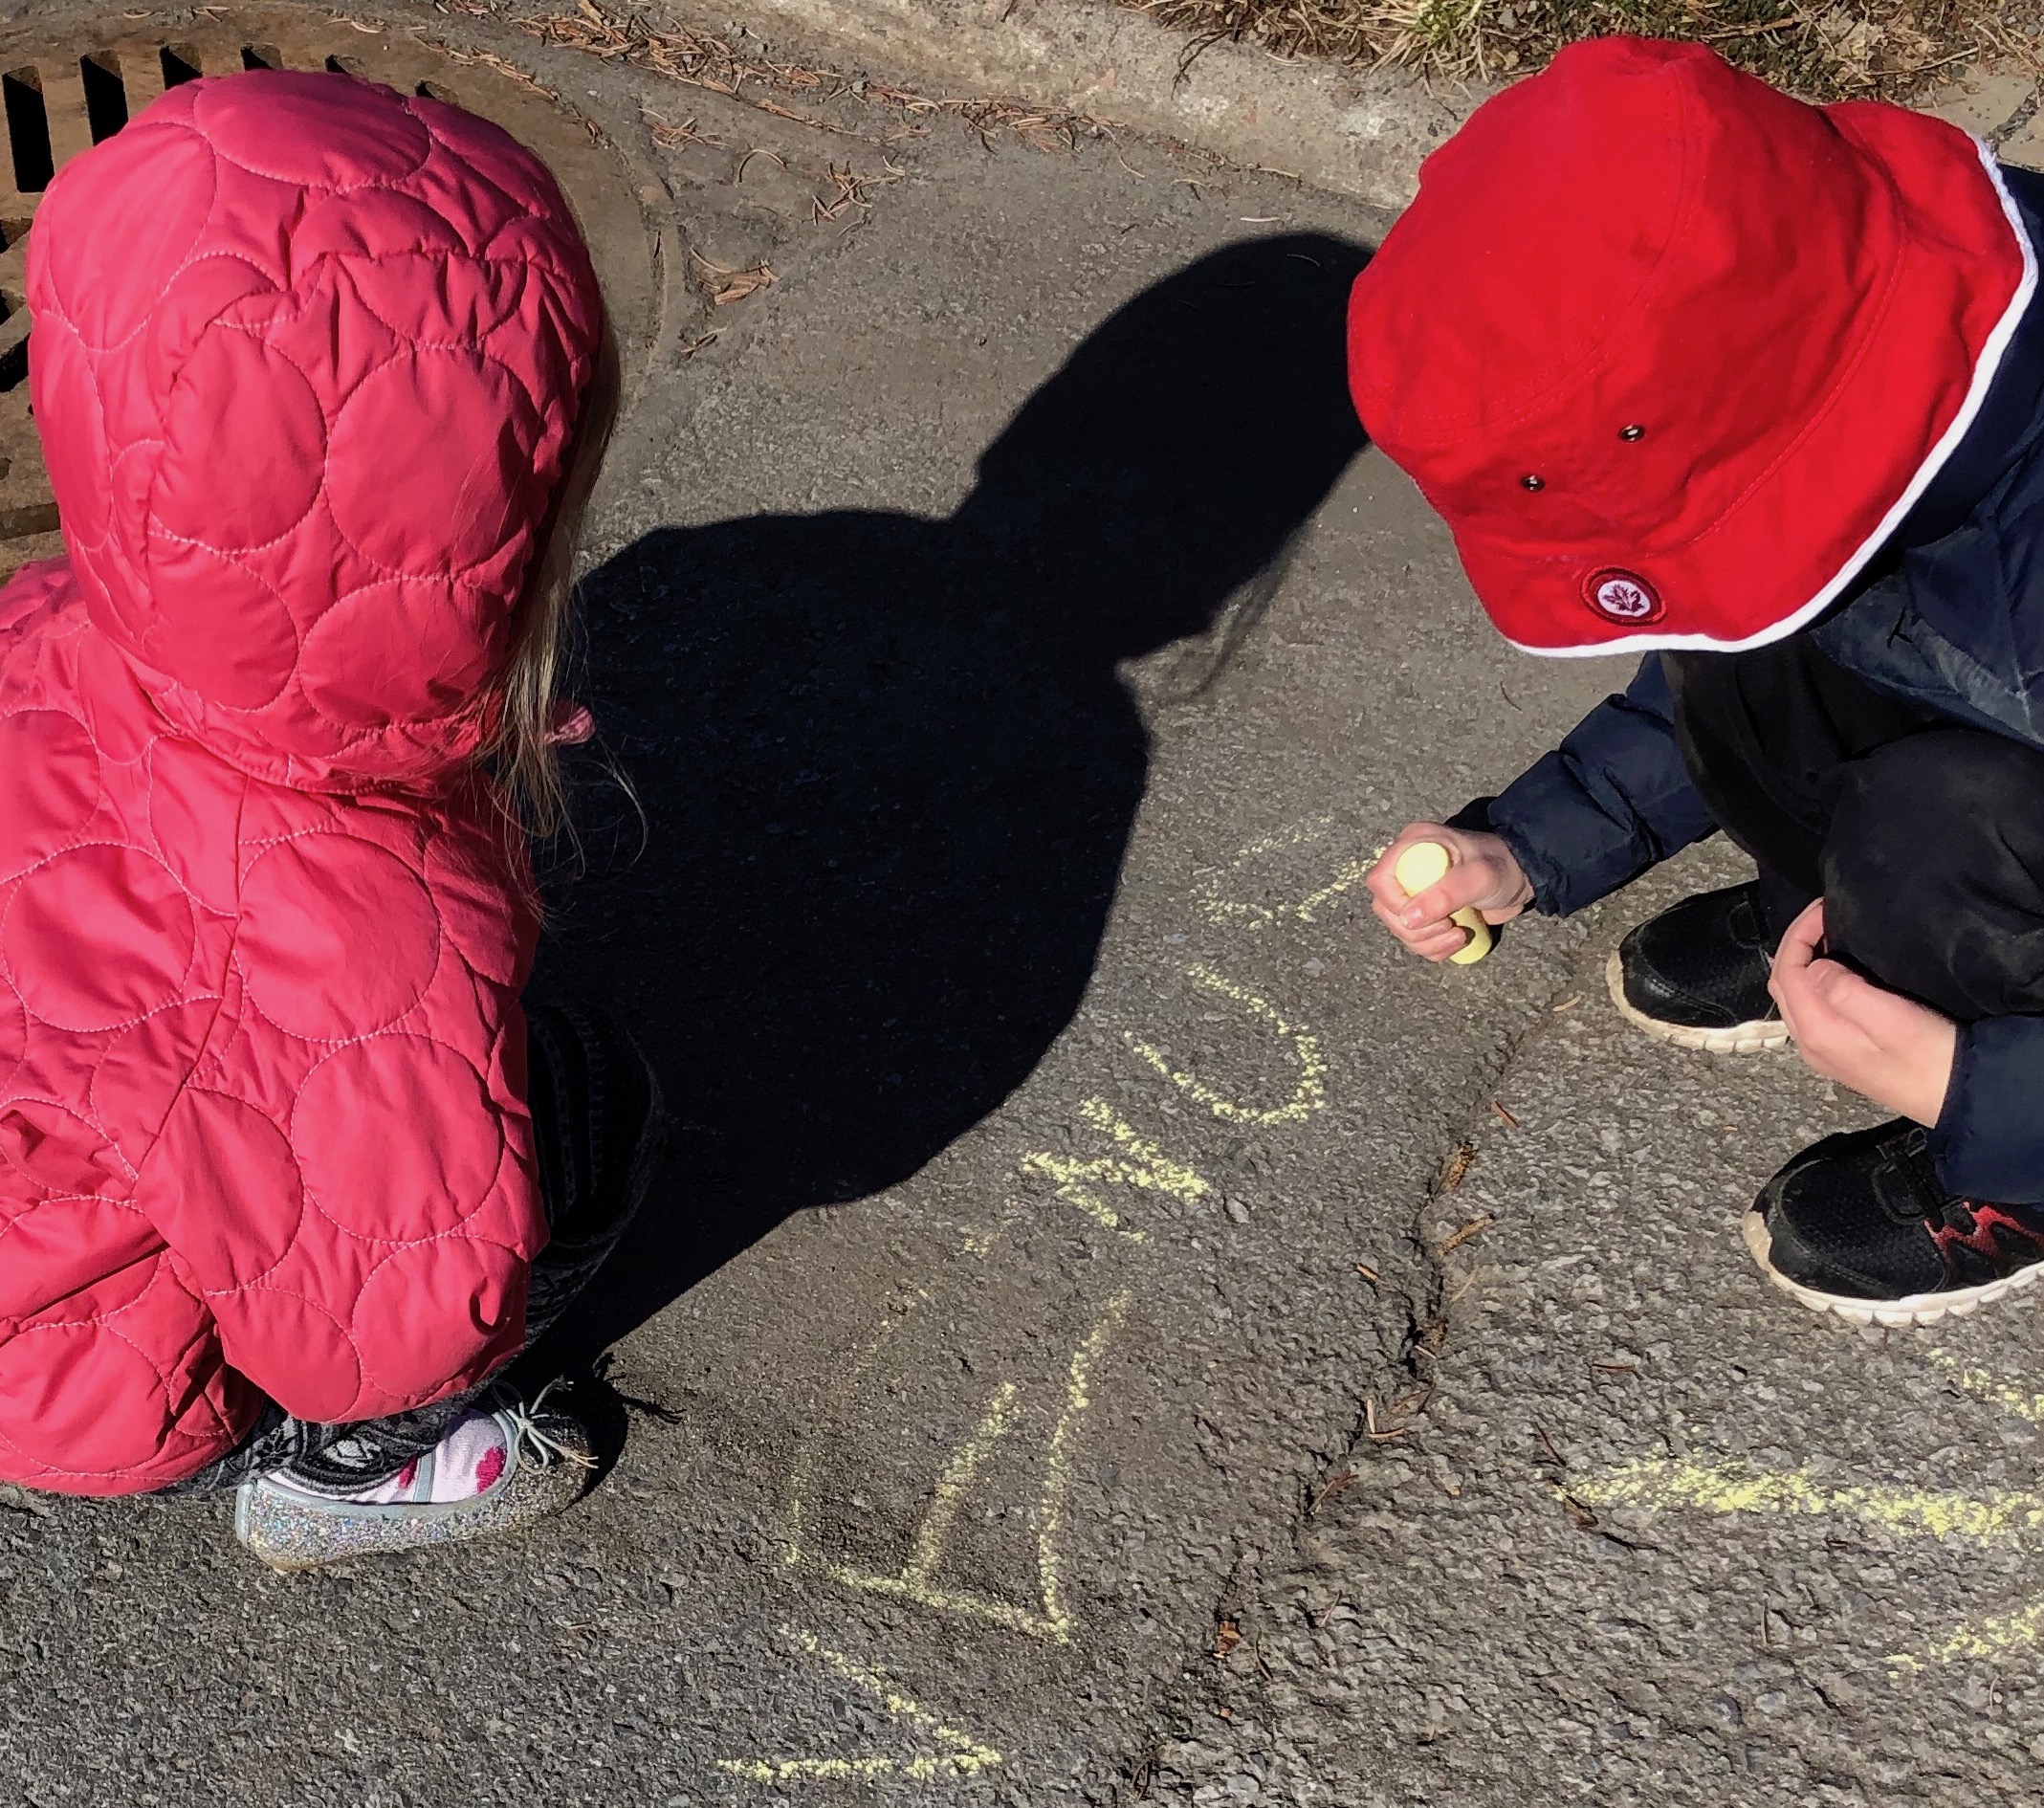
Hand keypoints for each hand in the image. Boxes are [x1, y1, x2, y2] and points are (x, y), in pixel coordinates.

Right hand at [1367, 823, 1533, 962]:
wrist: (1523, 877)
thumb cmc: (1502, 866)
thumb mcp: (1478, 877)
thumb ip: (1444, 895)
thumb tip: (1409, 920)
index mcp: (1414, 846)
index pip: (1380, 880)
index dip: (1396, 904)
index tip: (1425, 917)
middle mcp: (1407, 867)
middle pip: (1387, 909)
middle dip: (1416, 929)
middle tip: (1449, 928)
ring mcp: (1416, 891)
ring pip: (1400, 928)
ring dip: (1426, 942)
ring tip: (1458, 936)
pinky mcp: (1426, 911)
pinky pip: (1415, 938)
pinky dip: (1433, 948)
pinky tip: (1457, 941)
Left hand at [1768, 899, 1956, 1126]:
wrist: (1959, 1099)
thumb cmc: (1931, 1060)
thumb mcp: (1891, 1019)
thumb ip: (1844, 991)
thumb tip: (1814, 966)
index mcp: (1817, 1031)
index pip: (1786, 971)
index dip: (1798, 934)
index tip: (1823, 909)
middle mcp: (1811, 1043)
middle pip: (1784, 982)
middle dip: (1797, 943)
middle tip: (1824, 916)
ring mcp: (1825, 1049)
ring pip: (1796, 995)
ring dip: (1805, 961)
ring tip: (1830, 934)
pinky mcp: (1842, 1051)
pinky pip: (1813, 1007)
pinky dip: (1816, 979)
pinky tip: (1840, 967)